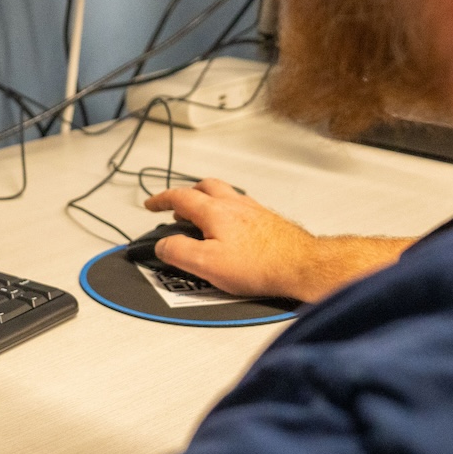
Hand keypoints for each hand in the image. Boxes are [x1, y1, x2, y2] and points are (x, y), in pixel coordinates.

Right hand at [143, 177, 386, 304]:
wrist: (301, 266)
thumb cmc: (261, 265)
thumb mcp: (206, 264)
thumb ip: (178, 252)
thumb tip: (162, 245)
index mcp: (215, 211)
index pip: (179, 197)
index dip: (160, 200)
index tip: (151, 205)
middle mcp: (235, 204)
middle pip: (204, 187)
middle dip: (186, 194)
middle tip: (176, 208)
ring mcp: (253, 210)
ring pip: (224, 194)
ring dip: (207, 201)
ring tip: (200, 218)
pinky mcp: (268, 220)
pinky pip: (241, 207)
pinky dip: (228, 212)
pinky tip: (231, 228)